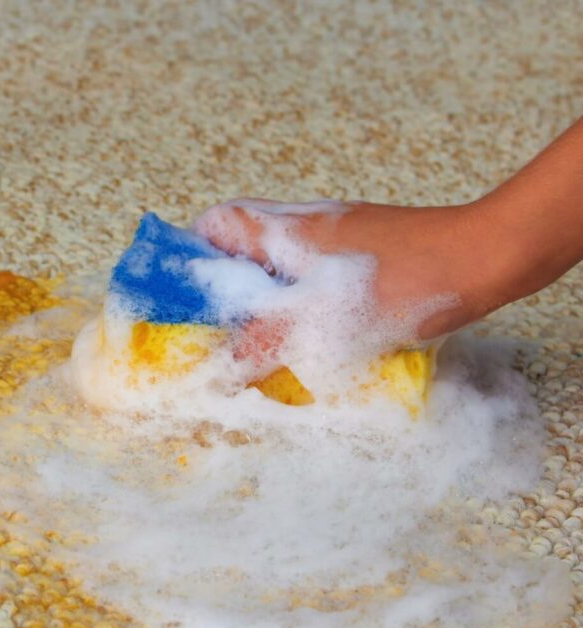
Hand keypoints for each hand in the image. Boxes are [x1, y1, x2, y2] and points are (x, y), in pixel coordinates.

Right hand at [193, 199, 502, 346]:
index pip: (215, 222)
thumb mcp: (317, 324)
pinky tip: (319, 335)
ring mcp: (341, 234)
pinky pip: (318, 273)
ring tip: (265, 339)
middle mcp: (307, 223)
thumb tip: (216, 369)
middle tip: (223, 328)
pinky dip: (306, 301)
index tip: (183, 293)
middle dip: (229, 287)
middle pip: (246, 244)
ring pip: (284, 262)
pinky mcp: (369, 250)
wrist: (483, 260)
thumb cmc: (398, 283)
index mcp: (283, 229)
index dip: (190, 253)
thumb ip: (258, 345)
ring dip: (268, 297)